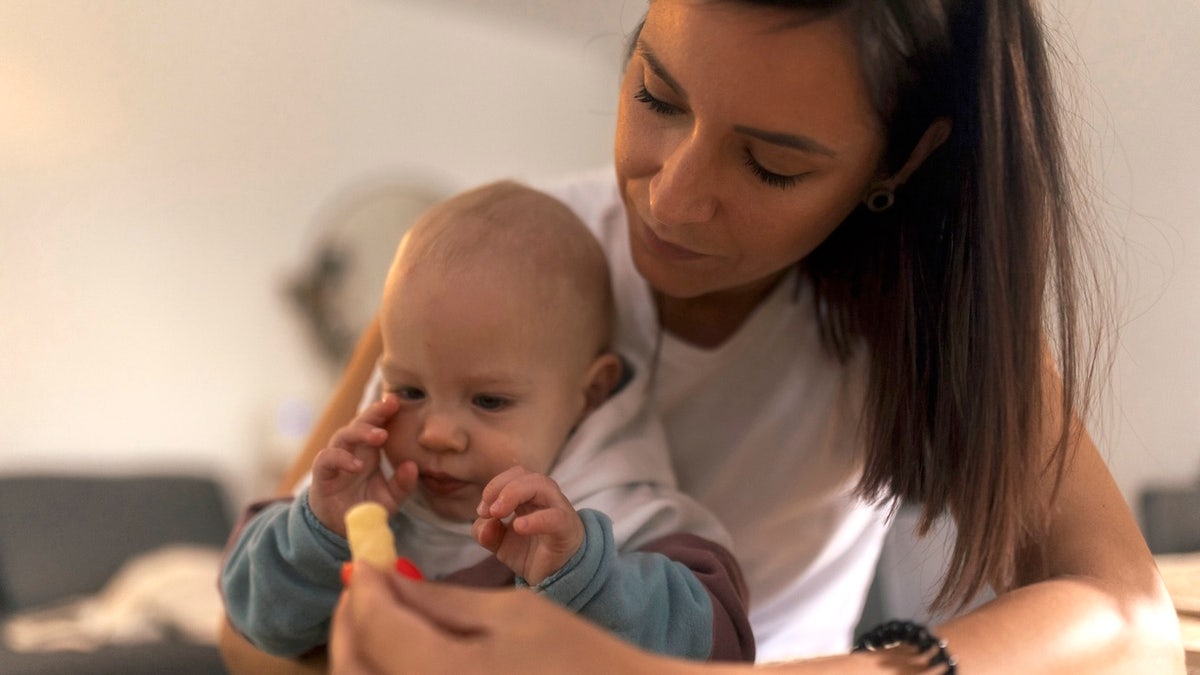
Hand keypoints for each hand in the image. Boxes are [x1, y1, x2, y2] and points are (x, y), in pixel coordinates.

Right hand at [309, 394, 417, 536]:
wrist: (339, 529)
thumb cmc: (365, 506)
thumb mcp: (391, 498)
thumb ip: (403, 484)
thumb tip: (412, 466)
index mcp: (369, 451)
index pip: (376, 425)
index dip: (385, 411)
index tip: (397, 400)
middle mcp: (352, 451)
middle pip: (360, 423)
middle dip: (374, 412)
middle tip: (391, 404)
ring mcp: (336, 460)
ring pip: (343, 436)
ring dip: (361, 432)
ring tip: (380, 436)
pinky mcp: (322, 475)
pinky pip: (327, 459)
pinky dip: (341, 458)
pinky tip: (357, 465)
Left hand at [330, 565, 667, 674]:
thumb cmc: (572, 654)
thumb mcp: (507, 612)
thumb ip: (437, 598)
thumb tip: (382, 575)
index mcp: (442, 674)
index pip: (374, 622)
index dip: (363, 585)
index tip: (365, 559)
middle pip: (353, 664)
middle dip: (353, 620)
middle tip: (367, 588)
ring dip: (363, 646)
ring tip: (388, 613)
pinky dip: (384, 667)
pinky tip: (407, 645)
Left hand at [471, 466, 583, 584]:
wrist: (557, 577)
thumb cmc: (531, 552)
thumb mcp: (499, 543)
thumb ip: (486, 532)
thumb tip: (485, 525)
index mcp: (529, 495)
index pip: (513, 475)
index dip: (494, 487)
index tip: (482, 512)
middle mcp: (545, 497)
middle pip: (525, 474)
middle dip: (501, 487)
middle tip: (488, 511)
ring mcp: (558, 509)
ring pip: (542, 485)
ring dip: (515, 494)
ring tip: (499, 514)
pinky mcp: (566, 529)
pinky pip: (555, 518)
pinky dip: (535, 519)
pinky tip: (519, 526)